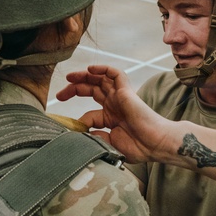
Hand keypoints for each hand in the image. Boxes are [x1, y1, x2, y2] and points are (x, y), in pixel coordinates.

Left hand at [55, 65, 171, 163]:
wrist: (156, 144)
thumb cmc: (139, 147)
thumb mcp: (109, 144)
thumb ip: (95, 136)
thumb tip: (80, 131)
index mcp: (111, 119)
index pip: (89, 114)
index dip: (77, 119)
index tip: (70, 127)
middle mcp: (114, 106)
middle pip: (91, 91)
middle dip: (74, 90)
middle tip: (60, 94)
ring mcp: (120, 97)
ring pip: (100, 79)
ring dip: (84, 76)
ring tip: (69, 77)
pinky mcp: (126, 91)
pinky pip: (115, 74)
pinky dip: (103, 69)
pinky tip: (90, 70)